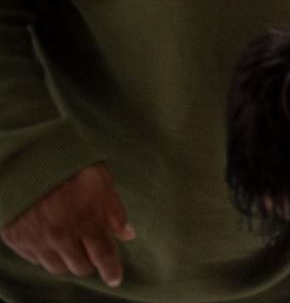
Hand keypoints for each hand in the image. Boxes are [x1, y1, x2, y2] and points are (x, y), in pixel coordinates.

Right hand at [1, 163, 134, 287]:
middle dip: (89, 261)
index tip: (115, 278)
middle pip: (80, 267)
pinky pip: (34, 259)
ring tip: (71, 245)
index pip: (103, 257)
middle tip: (90, 250)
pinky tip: (50, 241)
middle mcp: (61, 236)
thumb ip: (115, 212)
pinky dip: (45, 254)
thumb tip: (128, 234)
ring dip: (67, 260)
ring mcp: (36, 239)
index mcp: (86, 222)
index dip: (111, 270)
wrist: (28, 155)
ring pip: (56, 267)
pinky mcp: (16, 238)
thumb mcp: (102, 182)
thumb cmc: (70, 165)